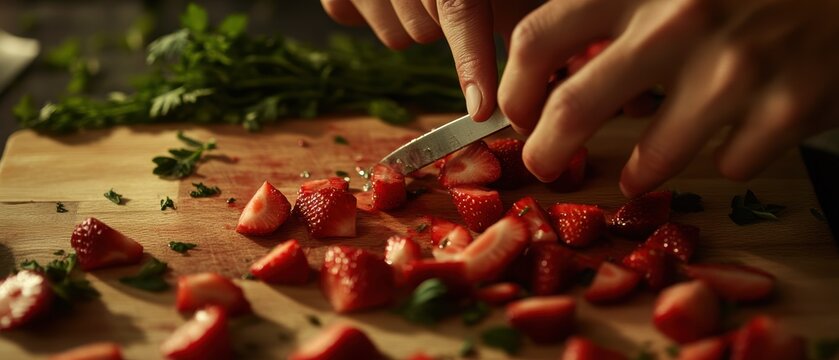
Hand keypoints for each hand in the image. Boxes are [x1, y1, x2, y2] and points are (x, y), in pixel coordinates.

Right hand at [321, 0, 541, 119]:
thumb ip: (514, 13)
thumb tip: (545, 71)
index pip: (457, 8)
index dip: (471, 60)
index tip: (480, 107)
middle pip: (423, 31)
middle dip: (442, 24)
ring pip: (396, 36)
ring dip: (413, 21)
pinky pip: (350, 16)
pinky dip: (372, 10)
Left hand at [498, 0, 838, 196]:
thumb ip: (613, 6)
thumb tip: (545, 61)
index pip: (537, 40)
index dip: (516, 89)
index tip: (519, 113)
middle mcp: (679, 20)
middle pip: (573, 109)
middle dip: (546, 152)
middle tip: (544, 165)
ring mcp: (737, 67)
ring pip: (651, 159)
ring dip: (637, 173)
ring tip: (635, 174)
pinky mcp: (791, 105)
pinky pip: (732, 163)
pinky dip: (726, 157)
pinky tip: (735, 134)